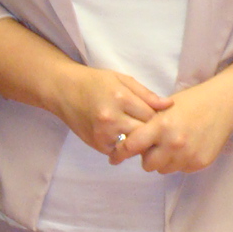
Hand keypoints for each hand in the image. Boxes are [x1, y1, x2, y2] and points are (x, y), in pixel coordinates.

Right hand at [49, 64, 170, 157]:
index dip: (157, 116)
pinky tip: (124, 136)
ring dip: (139, 141)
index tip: (158, 115)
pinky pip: (121, 151)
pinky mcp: (97, 145)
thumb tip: (169, 105)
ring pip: (134, 145)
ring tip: (139, 132)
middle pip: (144, 133)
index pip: (151, 115)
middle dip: (151, 131)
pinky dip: (125, 146)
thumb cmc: (95, 82)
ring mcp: (103, 134)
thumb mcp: (122, 80)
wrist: (64, 90)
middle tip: (152, 127)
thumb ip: (146, 94)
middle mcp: (111, 118)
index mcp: (120, 98)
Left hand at [110, 79, 232, 174]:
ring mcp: (187, 155)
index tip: (114, 157)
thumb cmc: (192, 102)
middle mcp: (173, 143)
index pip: (131, 146)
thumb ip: (148, 126)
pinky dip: (181, 161)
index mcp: (161, 125)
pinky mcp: (199, 163)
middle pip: (147, 165)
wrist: (223, 104)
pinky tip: (189, 146)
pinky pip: (181, 169)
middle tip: (154, 146)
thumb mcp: (164, 108)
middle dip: (148, 157)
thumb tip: (130, 143)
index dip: (120, 153)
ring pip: (164, 169)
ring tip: (174, 144)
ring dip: (164, 160)